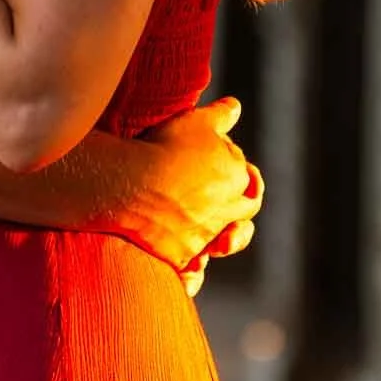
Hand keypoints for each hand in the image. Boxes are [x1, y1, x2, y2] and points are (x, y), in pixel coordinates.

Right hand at [110, 97, 262, 275]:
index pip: (251, 186)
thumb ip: (219, 115)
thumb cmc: (165, 147)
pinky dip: (193, 273)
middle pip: (243, 222)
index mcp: (236, 182)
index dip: (244, 180)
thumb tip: (235, 107)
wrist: (129, 184)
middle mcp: (225, 214)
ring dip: (216, 241)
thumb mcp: (195, 121)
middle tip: (221, 208)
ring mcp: (202, 238)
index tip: (231, 175)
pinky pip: (192, 274)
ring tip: (206, 236)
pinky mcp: (179, 257)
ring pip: (218, 247)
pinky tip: (188, 266)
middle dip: (237, 217)